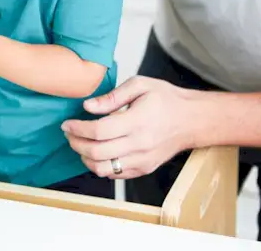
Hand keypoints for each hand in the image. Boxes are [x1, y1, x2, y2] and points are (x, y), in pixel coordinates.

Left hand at [61, 76, 199, 178]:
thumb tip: (88, 106)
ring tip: (79, 144)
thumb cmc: (167, 99)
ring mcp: (142, 160)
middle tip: (69, 134)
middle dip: (76, 143)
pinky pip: (115, 175)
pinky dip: (100, 166)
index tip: (67, 123)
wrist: (193, 120)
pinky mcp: (144, 169)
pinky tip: (96, 153)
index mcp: (138, 121)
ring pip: (103, 169)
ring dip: (85, 158)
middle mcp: (140, 145)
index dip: (78, 128)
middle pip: (97, 152)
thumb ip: (112, 96)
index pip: (99, 131)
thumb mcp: (140, 85)